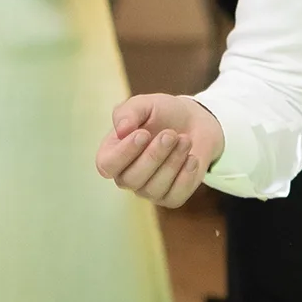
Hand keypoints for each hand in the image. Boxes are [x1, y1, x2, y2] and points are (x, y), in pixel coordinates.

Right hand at [96, 95, 222, 207]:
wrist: (194, 122)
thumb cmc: (163, 113)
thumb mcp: (145, 104)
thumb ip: (128, 112)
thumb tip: (121, 130)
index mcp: (112, 154)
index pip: (107, 165)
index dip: (124, 153)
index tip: (144, 133)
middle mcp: (126, 176)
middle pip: (132, 179)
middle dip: (154, 155)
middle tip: (171, 134)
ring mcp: (147, 190)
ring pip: (154, 188)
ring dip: (172, 162)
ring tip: (185, 139)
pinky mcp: (170, 197)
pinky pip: (175, 196)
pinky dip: (185, 176)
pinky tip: (192, 158)